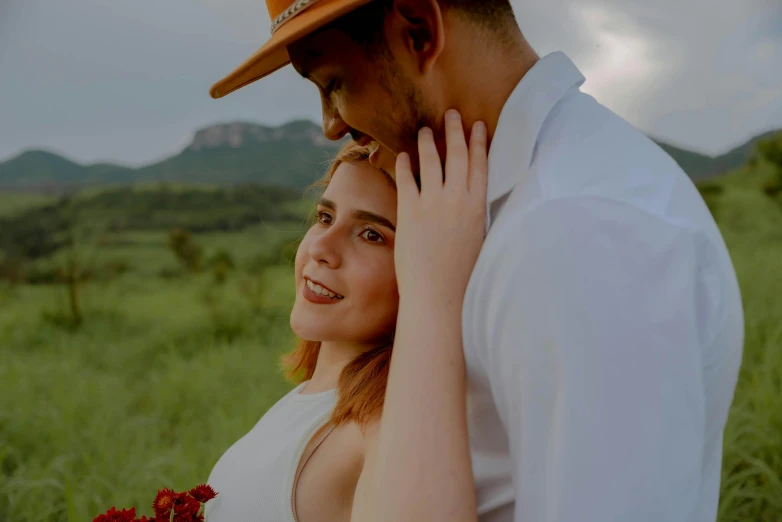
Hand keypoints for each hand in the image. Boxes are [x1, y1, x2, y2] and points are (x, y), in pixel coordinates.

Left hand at [394, 109, 487, 304]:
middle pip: (458, 155)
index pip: (481, 165)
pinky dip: (404, 165)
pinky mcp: (410, 211)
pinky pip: (406, 180)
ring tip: (425, 130)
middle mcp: (457, 199)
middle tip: (451, 114)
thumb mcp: (478, 240)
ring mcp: (433, 203)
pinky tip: (401, 156)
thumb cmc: (462, 276)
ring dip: (429, 142)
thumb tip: (472, 204)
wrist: (439, 294)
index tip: (479, 125)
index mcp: (478, 206)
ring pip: (432, 161)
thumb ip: (475, 216)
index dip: (479, 142)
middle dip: (455, 131)